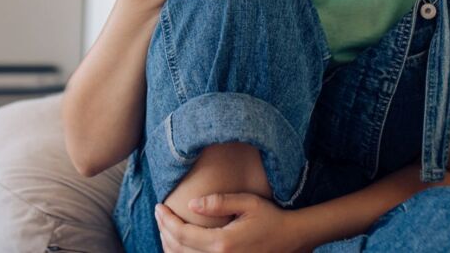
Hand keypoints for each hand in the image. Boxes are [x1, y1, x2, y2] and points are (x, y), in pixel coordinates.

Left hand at [154, 193, 310, 252]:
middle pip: (178, 250)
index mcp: (222, 243)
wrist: (291, 240)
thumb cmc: (270, 218)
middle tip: (159, 214)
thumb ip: (219, 202)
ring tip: (165, 227)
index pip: (182, 234)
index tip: (158, 206)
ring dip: (170, 245)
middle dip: (164, 231)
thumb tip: (191, 204)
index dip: (166, 221)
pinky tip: (179, 243)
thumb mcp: (248, 202)